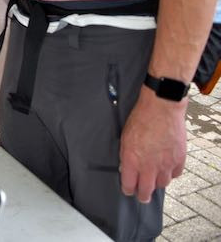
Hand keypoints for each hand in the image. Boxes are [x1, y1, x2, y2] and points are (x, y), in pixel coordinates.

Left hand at [120, 88, 187, 202]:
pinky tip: (166, 169)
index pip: (128, 184)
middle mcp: (149, 166)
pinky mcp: (179, 160)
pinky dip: (170, 174)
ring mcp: (165, 164)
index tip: (128, 190)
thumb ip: (125, 155)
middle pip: (146, 191)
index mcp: (132, 160)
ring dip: (157, 183)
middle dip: (142, 196)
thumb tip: (125, 167)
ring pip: (162, 184)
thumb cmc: (140, 119)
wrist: (161, 108)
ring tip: (154, 180)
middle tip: (142, 196)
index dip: (127, 189)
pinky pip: (175, 174)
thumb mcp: (125, 137)